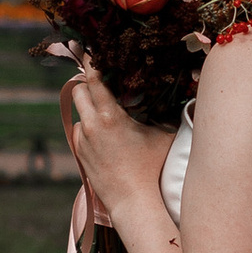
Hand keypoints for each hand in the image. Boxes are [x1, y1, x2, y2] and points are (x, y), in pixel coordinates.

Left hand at [59, 66, 173, 229]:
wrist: (135, 202)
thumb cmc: (153, 168)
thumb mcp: (164, 135)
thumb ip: (164, 113)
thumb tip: (174, 97)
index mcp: (110, 116)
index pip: (93, 79)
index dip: (90, 62)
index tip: (88, 50)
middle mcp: (91, 125)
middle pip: (77, 90)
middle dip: (87, 84)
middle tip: (101, 82)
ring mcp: (82, 141)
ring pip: (78, 113)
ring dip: (88, 108)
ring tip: (107, 113)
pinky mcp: (80, 155)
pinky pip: (79, 132)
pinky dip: (87, 128)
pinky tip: (105, 136)